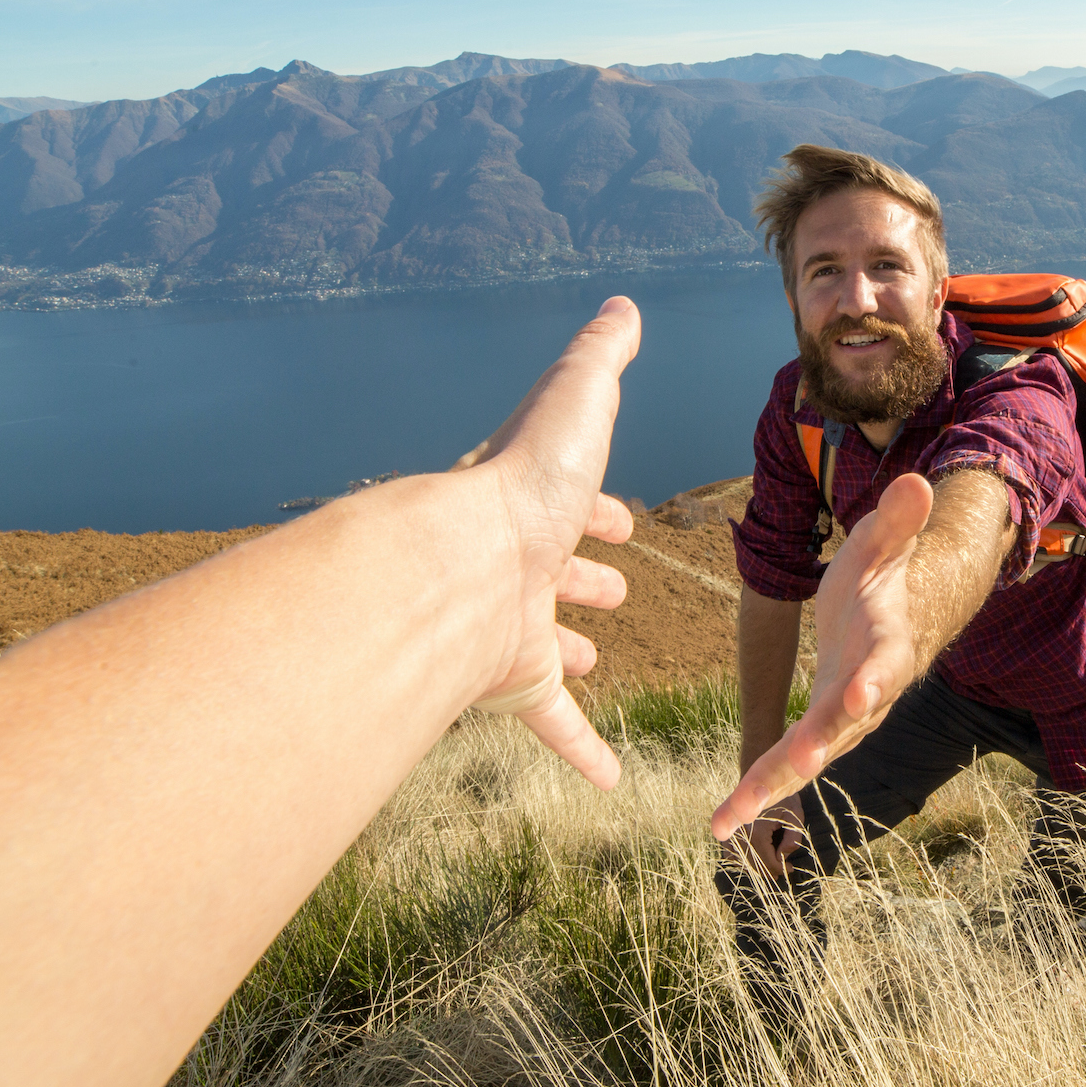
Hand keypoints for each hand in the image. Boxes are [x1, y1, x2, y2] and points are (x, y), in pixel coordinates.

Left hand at [449, 296, 640, 789]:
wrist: (462, 565)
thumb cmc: (523, 482)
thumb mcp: (576, 399)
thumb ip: (601, 356)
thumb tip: (623, 306)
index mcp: (527, 502)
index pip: (564, 501)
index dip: (595, 507)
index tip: (622, 518)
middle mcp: (513, 565)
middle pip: (550, 571)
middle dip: (581, 574)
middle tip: (610, 588)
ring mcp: (510, 627)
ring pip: (543, 645)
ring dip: (568, 651)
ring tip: (595, 656)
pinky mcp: (513, 682)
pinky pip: (553, 723)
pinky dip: (582, 750)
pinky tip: (610, 780)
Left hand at [711, 472, 933, 838]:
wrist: (889, 621)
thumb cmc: (883, 579)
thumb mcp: (884, 545)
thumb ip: (897, 521)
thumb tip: (919, 482)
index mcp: (886, 647)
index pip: (885, 666)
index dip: (874, 681)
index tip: (858, 697)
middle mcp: (867, 694)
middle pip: (843, 725)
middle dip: (817, 747)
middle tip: (794, 767)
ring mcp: (840, 721)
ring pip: (807, 757)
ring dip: (771, 787)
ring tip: (731, 816)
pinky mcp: (814, 734)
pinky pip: (783, 767)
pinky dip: (753, 794)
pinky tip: (720, 823)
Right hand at [726, 795, 807, 878]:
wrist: (761, 779)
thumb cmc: (782, 799)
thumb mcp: (795, 815)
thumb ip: (793, 838)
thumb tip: (783, 856)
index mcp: (756, 832)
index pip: (767, 863)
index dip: (781, 869)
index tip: (790, 867)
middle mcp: (739, 835)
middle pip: (755, 866)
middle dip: (770, 870)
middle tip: (784, 867)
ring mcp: (730, 835)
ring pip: (742, 863)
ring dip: (757, 866)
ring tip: (771, 861)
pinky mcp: (726, 833)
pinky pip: (730, 855)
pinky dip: (742, 859)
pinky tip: (755, 855)